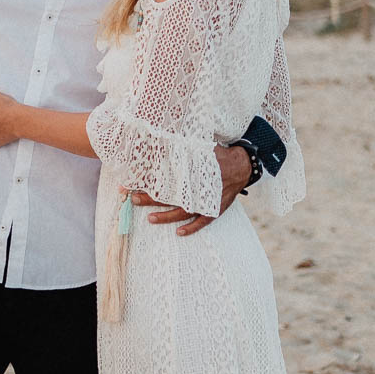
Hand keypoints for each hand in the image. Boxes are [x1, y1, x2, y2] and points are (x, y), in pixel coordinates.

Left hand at [126, 145, 250, 237]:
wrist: (242, 165)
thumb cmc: (218, 155)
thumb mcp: (200, 147)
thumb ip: (183, 149)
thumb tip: (162, 140)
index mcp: (191, 172)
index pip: (165, 179)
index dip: (148, 180)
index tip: (132, 182)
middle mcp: (197, 188)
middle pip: (170, 196)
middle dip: (150, 198)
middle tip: (133, 198)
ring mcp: (207, 201)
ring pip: (183, 212)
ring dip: (166, 216)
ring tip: (150, 218)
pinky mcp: (215, 208)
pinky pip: (202, 221)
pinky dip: (191, 228)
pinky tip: (179, 233)